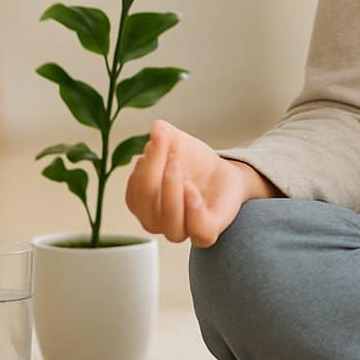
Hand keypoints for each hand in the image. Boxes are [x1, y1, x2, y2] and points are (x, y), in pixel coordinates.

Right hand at [125, 118, 247, 247]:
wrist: (224, 173)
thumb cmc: (194, 164)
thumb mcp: (176, 143)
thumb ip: (164, 136)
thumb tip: (156, 128)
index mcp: (143, 204)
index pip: (135, 192)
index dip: (144, 167)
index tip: (157, 140)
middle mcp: (157, 221)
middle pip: (147, 205)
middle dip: (155, 172)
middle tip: (170, 150)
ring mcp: (181, 230)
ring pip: (169, 222)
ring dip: (171, 190)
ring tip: (178, 165)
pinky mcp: (207, 232)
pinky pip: (198, 231)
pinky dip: (194, 211)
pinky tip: (191, 189)